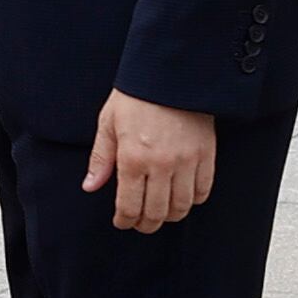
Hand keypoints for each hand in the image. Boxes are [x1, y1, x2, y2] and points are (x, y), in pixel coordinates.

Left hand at [85, 90, 217, 233]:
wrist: (171, 73)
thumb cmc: (136, 96)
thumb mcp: (108, 123)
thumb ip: (101, 158)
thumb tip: (91, 186)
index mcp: (132, 158)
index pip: (129, 207)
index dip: (124, 221)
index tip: (122, 222)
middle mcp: (160, 165)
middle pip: (155, 213)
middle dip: (145, 224)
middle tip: (140, 223)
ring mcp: (186, 161)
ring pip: (181, 207)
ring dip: (169, 216)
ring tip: (161, 212)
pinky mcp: (206, 155)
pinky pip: (202, 191)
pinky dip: (193, 200)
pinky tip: (182, 196)